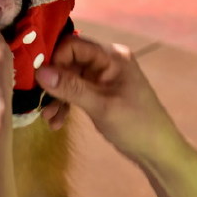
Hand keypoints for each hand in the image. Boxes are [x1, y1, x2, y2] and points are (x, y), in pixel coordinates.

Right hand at [35, 35, 177, 162]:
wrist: (157, 152)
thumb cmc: (136, 126)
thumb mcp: (101, 106)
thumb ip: (70, 88)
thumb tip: (39, 72)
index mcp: (111, 56)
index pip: (73, 45)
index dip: (54, 60)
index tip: (40, 81)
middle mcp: (106, 61)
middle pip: (68, 61)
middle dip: (53, 83)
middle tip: (40, 102)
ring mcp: (102, 76)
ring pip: (68, 78)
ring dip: (56, 97)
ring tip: (48, 118)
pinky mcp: (98, 91)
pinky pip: (74, 90)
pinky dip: (65, 104)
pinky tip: (57, 122)